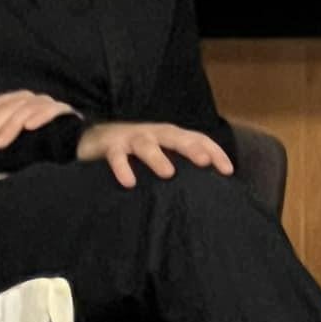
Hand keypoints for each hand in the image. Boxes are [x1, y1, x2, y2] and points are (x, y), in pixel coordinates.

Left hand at [0, 90, 79, 153]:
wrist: (74, 142)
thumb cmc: (40, 137)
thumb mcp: (14, 129)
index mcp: (18, 100)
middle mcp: (32, 98)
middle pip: (7, 108)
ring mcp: (48, 103)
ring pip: (24, 110)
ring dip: (10, 128)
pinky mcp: (64, 110)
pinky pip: (50, 110)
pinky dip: (39, 117)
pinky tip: (29, 127)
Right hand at [77, 120, 233, 188]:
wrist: (92, 138)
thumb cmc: (134, 152)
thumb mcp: (160, 154)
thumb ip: (180, 165)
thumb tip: (209, 187)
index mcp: (170, 135)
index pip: (197, 138)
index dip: (215, 152)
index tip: (228, 171)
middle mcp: (153, 133)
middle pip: (175, 136)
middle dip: (191, 148)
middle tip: (204, 162)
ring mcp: (131, 138)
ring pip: (146, 144)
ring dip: (157, 157)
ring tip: (168, 173)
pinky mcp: (109, 146)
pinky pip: (117, 156)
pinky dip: (122, 168)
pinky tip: (129, 182)